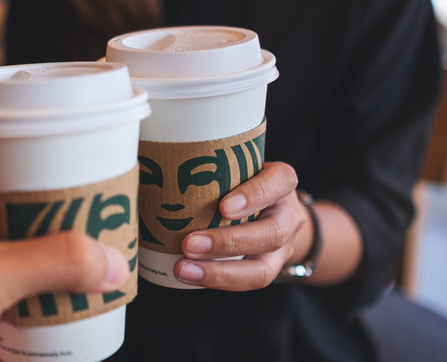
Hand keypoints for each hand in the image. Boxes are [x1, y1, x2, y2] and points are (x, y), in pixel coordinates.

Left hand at [172, 162, 309, 290]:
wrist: (275, 211)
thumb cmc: (244, 180)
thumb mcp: (239, 165)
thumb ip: (214, 166)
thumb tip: (159, 166)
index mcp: (281, 181)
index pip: (279, 182)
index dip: (254, 195)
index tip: (224, 206)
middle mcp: (287, 215)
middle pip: (271, 234)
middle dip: (228, 242)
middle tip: (188, 244)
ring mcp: (282, 248)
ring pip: (262, 269)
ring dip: (219, 272)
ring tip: (182, 268)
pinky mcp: (269, 269)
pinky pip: (247, 282)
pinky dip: (215, 280)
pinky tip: (187, 275)